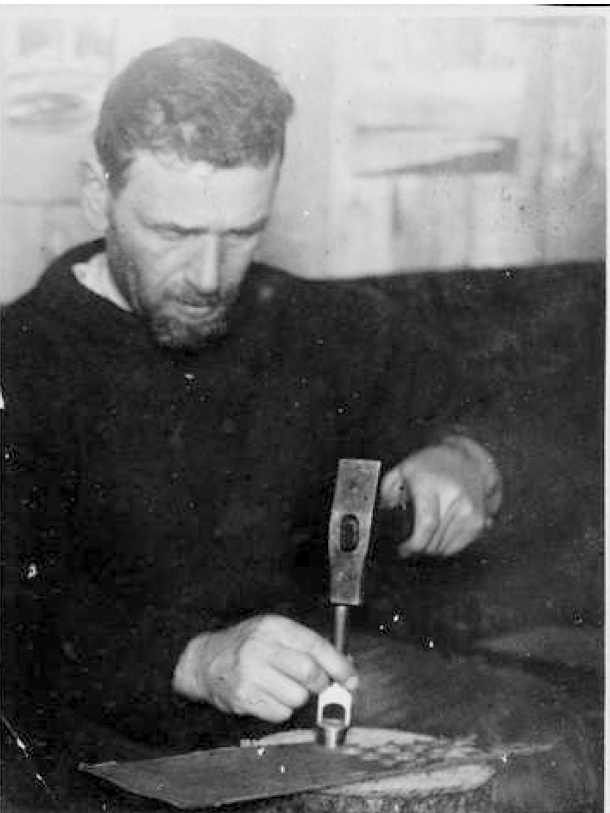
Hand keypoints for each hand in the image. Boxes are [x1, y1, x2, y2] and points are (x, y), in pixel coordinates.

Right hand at [172, 614, 357, 722]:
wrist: (204, 661)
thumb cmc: (246, 646)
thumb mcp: (272, 633)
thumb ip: (304, 645)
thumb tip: (343, 665)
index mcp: (273, 627)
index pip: (315, 645)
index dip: (338, 665)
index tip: (351, 679)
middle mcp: (260, 647)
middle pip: (309, 672)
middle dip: (320, 684)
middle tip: (317, 684)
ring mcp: (250, 673)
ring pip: (297, 697)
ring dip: (298, 697)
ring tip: (281, 686)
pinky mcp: (244, 698)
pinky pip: (281, 713)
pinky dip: (281, 709)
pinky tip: (267, 696)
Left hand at [380, 440, 499, 557]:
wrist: (466, 459)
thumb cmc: (430, 466)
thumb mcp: (402, 471)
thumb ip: (387, 494)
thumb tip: (384, 517)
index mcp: (432, 485)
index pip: (426, 525)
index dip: (413, 544)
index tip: (403, 549)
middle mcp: (454, 498)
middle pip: (434, 542)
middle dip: (417, 548)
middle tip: (409, 543)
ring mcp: (470, 511)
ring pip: (444, 549)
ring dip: (431, 548)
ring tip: (424, 533)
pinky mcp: (478, 522)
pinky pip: (457, 548)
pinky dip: (445, 546)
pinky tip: (438, 531)